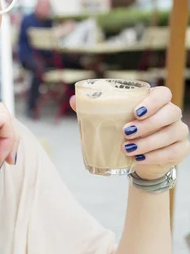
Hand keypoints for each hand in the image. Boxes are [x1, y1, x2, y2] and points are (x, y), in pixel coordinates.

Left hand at [71, 87, 189, 179]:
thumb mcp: (110, 121)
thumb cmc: (125, 134)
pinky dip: (155, 156)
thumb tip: (74, 100)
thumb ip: (94, 109)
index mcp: (156, 102)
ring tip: (128, 149)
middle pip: (170, 112)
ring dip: (149, 142)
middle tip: (126, 133)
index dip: (153, 101)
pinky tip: (140, 159)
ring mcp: (178, 132)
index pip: (163, 93)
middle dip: (148, 124)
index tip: (135, 112)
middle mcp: (171, 114)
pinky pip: (173, 152)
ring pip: (171, 133)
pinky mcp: (181, 149)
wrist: (139, 160)